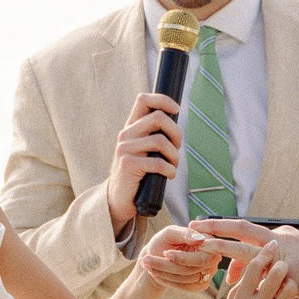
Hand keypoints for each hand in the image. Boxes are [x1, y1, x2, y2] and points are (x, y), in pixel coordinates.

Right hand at [107, 94, 182, 238]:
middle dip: (176, 133)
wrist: (121, 199)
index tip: (177, 109)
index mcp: (131, 127)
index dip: (163, 100)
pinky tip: (168, 175)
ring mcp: (125, 149)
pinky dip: (170, 170)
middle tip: (177, 148)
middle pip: (158, 118)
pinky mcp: (128, 164)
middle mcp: (126, 134)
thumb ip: (155, 135)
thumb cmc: (139, 174)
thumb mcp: (146, 150)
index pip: (143, 100)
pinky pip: (158, 162)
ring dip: (175, 156)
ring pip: (161, 141)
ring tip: (173, 165)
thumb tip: (176, 122)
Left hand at [139, 225, 221, 290]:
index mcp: (209, 240)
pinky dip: (169, 281)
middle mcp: (214, 256)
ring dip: (165, 273)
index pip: (202, 256)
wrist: (158, 254)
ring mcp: (209, 271)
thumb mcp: (170, 232)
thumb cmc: (165, 240)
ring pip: (188, 278)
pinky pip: (188, 287)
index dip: (183, 258)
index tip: (165, 253)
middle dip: (168, 265)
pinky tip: (156, 274)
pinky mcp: (202, 284)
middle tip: (147, 260)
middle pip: (193, 268)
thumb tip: (200, 239)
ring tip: (147, 264)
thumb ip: (184, 233)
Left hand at [191, 218, 298, 298]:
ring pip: (243, 249)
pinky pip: (259, 275)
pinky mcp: (285, 273)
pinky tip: (225, 281)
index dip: (227, 232)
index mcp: (281, 236)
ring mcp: (281, 256)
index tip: (208, 233)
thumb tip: (264, 255)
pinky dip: (241, 276)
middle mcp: (278, 241)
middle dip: (215, 228)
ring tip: (199, 246)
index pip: (248, 232)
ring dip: (219, 247)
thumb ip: (283, 253)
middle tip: (193, 227)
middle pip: (240, 230)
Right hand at [210, 245, 298, 298]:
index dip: (264, 252)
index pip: (253, 267)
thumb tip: (253, 265)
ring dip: (290, 283)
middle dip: (281, 265)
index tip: (272, 244)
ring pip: (290, 290)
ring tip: (287, 285)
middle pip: (276, 274)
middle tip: (283, 265)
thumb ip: (242, 285)